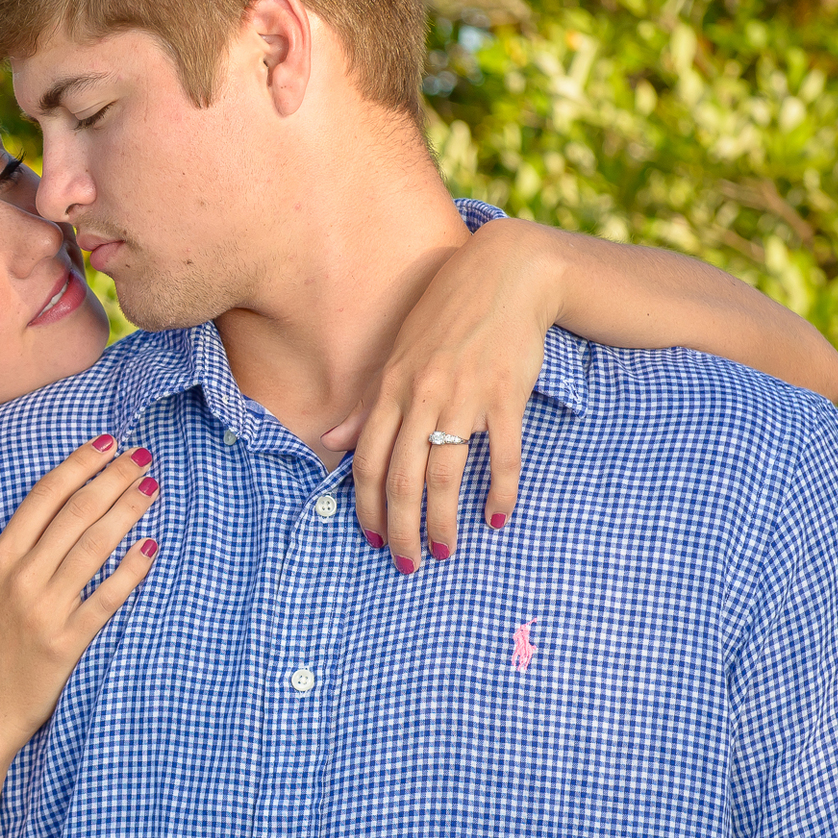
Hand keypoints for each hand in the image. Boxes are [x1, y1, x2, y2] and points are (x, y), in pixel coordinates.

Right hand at [0, 436, 159, 750]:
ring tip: (151, 487)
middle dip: (112, 479)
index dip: (78, 465)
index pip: (43, 498)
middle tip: (142, 456)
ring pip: (94, 548)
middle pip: (75, 515)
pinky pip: (106, 599)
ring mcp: (47, 612)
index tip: (107, 444)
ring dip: (127, 512)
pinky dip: (131, 571)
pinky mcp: (68, 643)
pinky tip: (152, 546)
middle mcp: (22, 580)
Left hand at [320, 217, 567, 570]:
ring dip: (442, 522)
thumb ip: (368, 406)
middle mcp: (422, 397)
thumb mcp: (398, 355)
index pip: (369, 462)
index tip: (370, 539)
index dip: (367, 506)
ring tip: (445, 551)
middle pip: (402, 479)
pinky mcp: (506, 396)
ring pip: (445, 475)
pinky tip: (495, 519)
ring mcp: (465, 397)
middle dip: (399, 529)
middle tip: (405, 565)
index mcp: (392, 390)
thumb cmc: (446, 315)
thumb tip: (331, 443)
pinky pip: (504, 456)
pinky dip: (500, 493)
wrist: (506, 273)